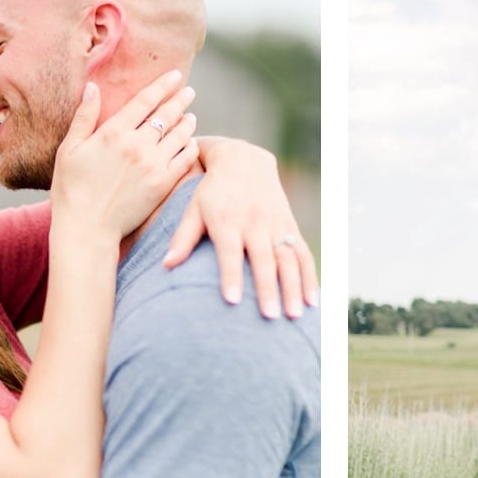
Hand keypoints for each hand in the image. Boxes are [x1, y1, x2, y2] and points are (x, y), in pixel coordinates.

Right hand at [52, 72, 198, 237]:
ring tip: (190, 116)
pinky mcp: (163, 184)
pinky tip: (191, 142)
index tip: (174, 75)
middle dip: (180, 99)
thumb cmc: (71, 189)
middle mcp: (137, 145)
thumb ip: (84, 116)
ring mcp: (153, 165)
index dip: (162, 85)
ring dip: (187, 122)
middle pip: (166, 114)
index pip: (145, 100)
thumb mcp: (70, 149)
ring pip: (179, 135)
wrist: (87, 228)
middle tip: (188, 91)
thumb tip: (93, 86)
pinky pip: (185, 159)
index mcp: (113, 132)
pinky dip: (190, 147)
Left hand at [164, 139, 318, 319]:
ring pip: (288, 259)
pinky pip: (303, 254)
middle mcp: (254, 222)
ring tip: (294, 316)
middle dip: (267, 289)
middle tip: (270, 317)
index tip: (232, 301)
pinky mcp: (290, 226)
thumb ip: (184, 237)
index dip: (231, 275)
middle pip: (263, 259)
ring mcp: (276, 224)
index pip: (230, 250)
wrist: (245, 161)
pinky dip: (309, 277)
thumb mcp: (194, 208)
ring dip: (293, 288)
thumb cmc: (212, 191)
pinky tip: (312, 302)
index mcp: (227, 219)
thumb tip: (166, 265)